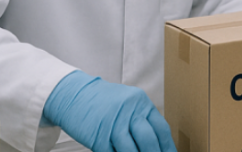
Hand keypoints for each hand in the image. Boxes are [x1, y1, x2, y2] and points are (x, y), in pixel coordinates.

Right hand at [43, 70, 174, 151]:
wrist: (73, 94)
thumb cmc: (103, 101)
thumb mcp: (127, 103)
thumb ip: (141, 119)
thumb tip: (157, 143)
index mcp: (140, 102)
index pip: (161, 129)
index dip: (167, 147)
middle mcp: (129, 111)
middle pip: (148, 141)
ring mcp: (112, 124)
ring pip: (131, 150)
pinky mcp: (97, 136)